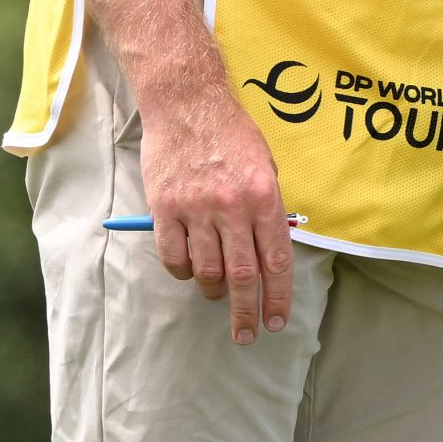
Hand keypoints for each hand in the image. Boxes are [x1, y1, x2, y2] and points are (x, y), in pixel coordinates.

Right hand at [138, 87, 293, 345]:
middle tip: (247, 335)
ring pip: (206, 272)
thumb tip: (269, 251)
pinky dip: (183, 271)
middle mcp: (233, 207)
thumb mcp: (267, 166)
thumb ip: (268, 209)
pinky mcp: (165, 210)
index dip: (277, 296)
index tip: (277, 321)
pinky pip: (173, 257)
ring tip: (218, 295)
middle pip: (241, 276)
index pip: (275, 260)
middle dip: (246, 312)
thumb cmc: (234, 136)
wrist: (189, 106)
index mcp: (265, 197)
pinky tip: (191, 270)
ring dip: (214, 292)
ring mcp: (196, 210)